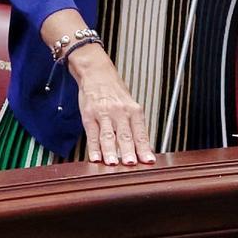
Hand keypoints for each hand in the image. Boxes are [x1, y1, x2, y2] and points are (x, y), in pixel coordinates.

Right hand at [67, 44, 155, 165]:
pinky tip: (95, 157)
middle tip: (133, 164)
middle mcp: (120, 112)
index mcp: (134, 110)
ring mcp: (103, 114)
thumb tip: (143, 147)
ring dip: (111, 151)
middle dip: (129, 151)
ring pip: (108, 136)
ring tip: (114, 164)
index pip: (141, 133)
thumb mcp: (130, 105)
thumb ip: (135, 125)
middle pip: (126, 135)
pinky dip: (93, 147)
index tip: (149, 160)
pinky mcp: (89, 116)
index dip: (145, 148)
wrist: (97, 73)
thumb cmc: (115, 91)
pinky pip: (91, 134)